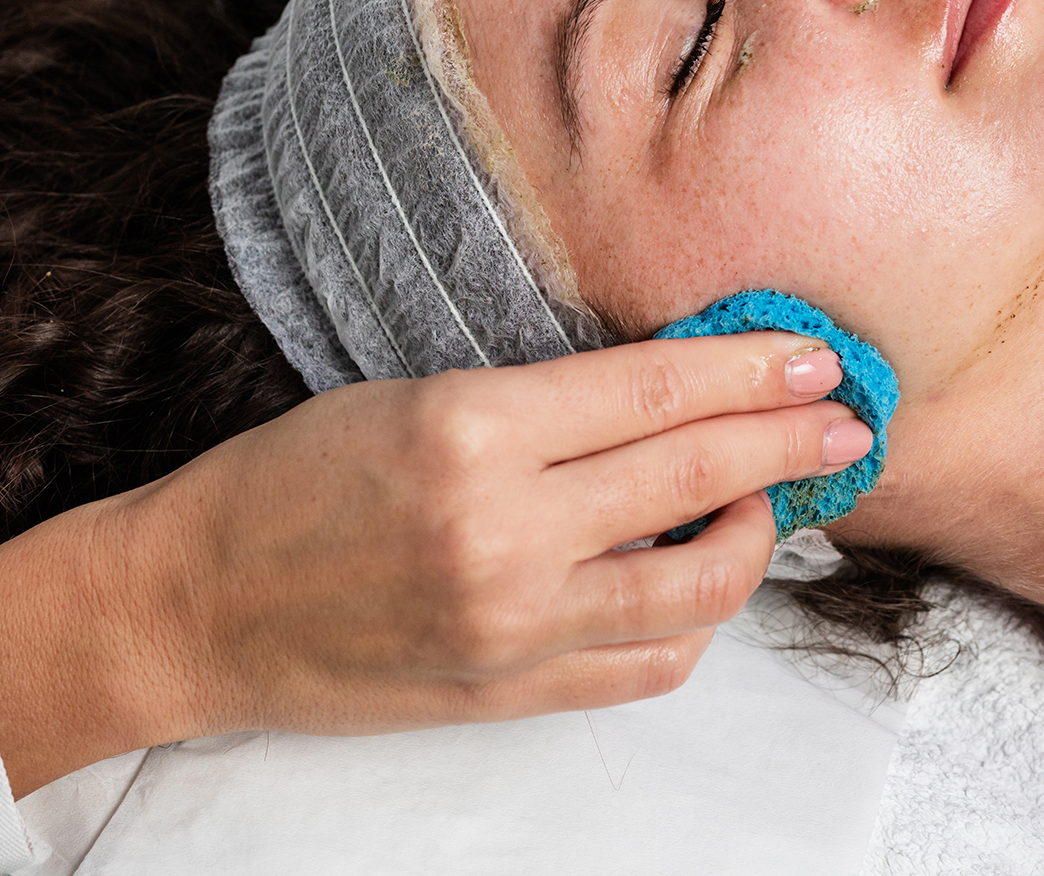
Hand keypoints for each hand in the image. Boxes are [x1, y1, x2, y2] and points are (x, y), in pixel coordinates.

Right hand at [0, 332, 866, 796]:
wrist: (195, 603)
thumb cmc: (289, 479)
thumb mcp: (412, 392)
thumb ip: (546, 402)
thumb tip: (678, 392)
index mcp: (469, 429)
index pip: (654, 391)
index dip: (749, 366)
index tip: (812, 352)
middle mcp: (501, 531)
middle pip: (694, 479)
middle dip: (789, 440)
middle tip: (848, 415)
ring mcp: (511, 625)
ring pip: (695, 589)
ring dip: (757, 538)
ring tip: (771, 498)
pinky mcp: (511, 692)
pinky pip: (649, 665)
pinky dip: (695, 620)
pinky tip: (698, 576)